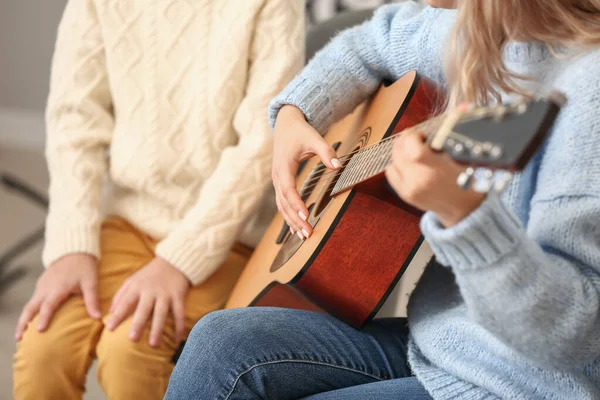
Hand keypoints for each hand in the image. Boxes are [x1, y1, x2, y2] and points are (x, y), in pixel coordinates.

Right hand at [15, 253, 99, 339]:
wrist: (74, 250)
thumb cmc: (84, 267)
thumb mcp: (91, 282)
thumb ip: (92, 300)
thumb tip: (98, 318)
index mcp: (58, 288)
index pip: (48, 306)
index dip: (44, 318)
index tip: (39, 331)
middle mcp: (46, 288)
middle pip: (30, 308)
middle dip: (23, 323)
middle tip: (19, 338)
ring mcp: (41, 286)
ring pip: (29, 305)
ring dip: (24, 319)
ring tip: (20, 334)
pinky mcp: (41, 284)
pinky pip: (33, 300)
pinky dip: (29, 311)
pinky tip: (30, 321)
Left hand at [107, 257, 189, 346]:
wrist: (174, 261)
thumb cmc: (149, 275)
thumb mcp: (132, 281)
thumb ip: (120, 295)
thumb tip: (109, 313)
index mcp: (137, 287)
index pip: (125, 302)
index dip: (117, 315)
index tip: (109, 328)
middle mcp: (151, 291)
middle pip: (144, 309)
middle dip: (138, 323)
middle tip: (132, 339)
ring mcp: (165, 294)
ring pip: (161, 313)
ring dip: (158, 329)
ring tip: (153, 344)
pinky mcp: (178, 295)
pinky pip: (179, 312)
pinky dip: (180, 326)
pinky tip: (178, 338)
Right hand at [272, 105, 340, 238]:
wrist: (286, 124)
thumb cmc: (300, 131)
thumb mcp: (314, 138)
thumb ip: (326, 152)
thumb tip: (338, 165)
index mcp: (283, 166)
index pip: (288, 189)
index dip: (296, 204)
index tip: (306, 217)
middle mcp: (277, 176)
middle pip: (283, 203)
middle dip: (295, 219)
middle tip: (308, 233)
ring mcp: (276, 181)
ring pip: (281, 206)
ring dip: (291, 221)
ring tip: (303, 236)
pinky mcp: (280, 183)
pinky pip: (282, 203)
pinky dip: (288, 216)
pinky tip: (295, 229)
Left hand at [385, 130, 485, 226]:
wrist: (464, 208)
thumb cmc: (466, 182)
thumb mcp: (460, 160)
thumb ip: (444, 143)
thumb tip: (441, 124)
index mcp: (432, 171)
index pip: (411, 144)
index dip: (414, 135)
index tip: (423, 134)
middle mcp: (417, 180)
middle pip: (399, 151)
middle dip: (406, 140)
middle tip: (416, 138)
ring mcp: (408, 189)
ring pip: (393, 161)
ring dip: (401, 152)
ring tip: (413, 150)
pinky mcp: (404, 194)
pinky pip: (391, 172)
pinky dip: (397, 164)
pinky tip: (408, 163)